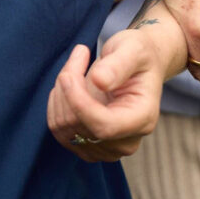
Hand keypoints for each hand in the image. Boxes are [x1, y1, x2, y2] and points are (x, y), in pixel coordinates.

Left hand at [47, 40, 166, 162]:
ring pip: (63, 126)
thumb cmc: (137, 55)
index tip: (67, 75)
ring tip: (77, 66)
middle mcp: (126, 141)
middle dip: (69, 87)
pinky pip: (57, 127)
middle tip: (80, 53)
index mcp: (142, 119)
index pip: (104, 126)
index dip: (79, 104)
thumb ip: (118, 65)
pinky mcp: (86, 145)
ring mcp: (105, 148)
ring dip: (61, 92)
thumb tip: (99, 81)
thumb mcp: (133, 49)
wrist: (137, 65)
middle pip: (79, 124)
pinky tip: (71, 84)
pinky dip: (57, 102)